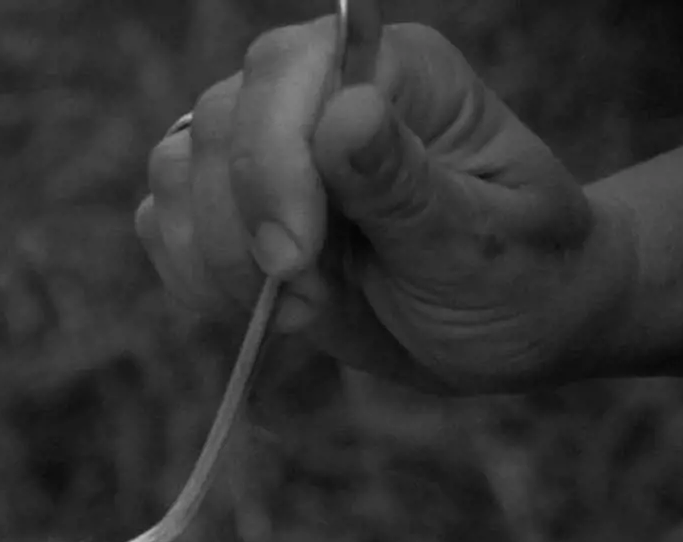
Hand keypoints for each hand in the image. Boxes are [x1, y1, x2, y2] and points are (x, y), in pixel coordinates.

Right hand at [139, 17, 637, 393]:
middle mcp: (321, 92)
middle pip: (216, 121)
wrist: (513, 330)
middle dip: (242, 227)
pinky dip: (196, 278)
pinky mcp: (233, 208)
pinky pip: (161, 225)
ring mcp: (269, 149)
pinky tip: (262, 308)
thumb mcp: (483, 242)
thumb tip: (344, 114)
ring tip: (299, 306)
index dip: (270, 163)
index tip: (296, 260)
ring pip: (174, 171)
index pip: (284, 72)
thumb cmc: (521, 277)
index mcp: (395, 70)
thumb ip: (407, 185)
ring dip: (218, 260)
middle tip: (309, 295)